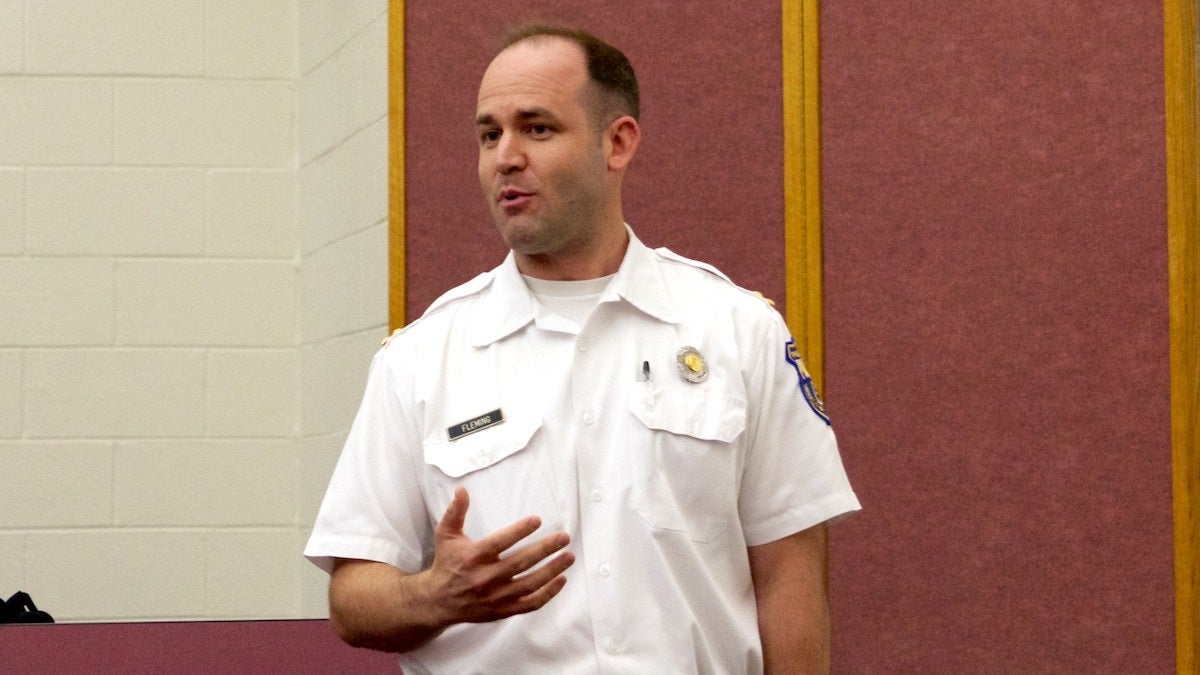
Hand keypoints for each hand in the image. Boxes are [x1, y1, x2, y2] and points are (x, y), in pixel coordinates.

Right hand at [422, 486, 574, 625]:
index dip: (519, 531)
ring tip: (569, 556)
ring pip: (529, 584)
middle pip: (520, 563)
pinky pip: (529, 604)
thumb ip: (455, 512)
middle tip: (564, 537)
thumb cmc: (446, 564)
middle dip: (544, 549)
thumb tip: (462, 490)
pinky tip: (561, 580)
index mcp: (473, 557)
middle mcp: (485, 577)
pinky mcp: (503, 610)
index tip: (537, 520)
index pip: (499, 542)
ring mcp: (496, 596)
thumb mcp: (446, 535)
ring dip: (551, 571)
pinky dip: (548, 594)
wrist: (438, 601)